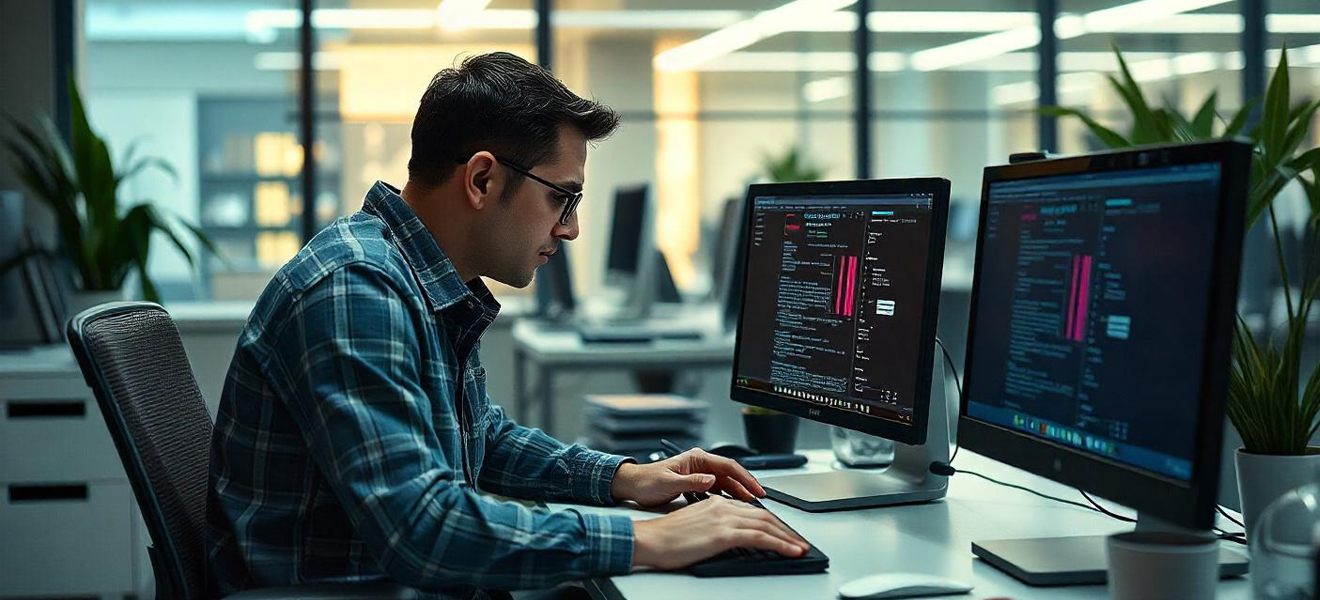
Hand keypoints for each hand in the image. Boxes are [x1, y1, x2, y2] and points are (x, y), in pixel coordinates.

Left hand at [610, 448, 765, 506]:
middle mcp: (700, 464)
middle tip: (759, 497)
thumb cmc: (647, 481)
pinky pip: (718, 490)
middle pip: (730, 474)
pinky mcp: (697, 485)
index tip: (755, 488)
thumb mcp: (669, 482)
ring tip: (750, 504)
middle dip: (746, 485)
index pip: (727, 465)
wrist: (633, 486)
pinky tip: (733, 507)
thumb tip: (711, 481)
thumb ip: (690, 482)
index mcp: (696, 458)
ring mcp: (699, 474)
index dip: (744, 477)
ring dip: (738, 492)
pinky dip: (727, 498)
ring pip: (726, 482)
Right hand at [631, 494, 809, 569]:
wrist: (650, 540)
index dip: (771, 522)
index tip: (782, 532)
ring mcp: (725, 519)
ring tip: (799, 547)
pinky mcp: (724, 534)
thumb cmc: (666, 538)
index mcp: (715, 502)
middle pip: (763, 516)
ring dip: (787, 537)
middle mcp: (723, 506)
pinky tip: (791, 550)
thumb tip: (729, 536)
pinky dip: (781, 543)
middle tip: (797, 540)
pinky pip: (761, 537)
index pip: (751, 511)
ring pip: (766, 525)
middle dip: (784, 529)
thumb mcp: (695, 525)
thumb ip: (714, 525)